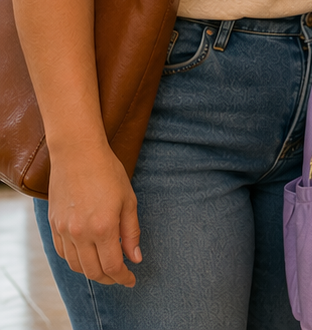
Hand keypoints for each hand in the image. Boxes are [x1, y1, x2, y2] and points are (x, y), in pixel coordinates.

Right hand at [47, 141, 140, 286]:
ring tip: (106, 268)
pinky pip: (63, 253)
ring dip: (91, 272)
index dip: (123, 278)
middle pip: (93, 271)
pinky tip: (87, 256)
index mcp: (103, 228)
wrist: (78, 154)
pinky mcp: (53, 225)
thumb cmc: (108, 173)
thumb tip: (135, 258)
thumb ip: (131, 232)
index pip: (112, 266)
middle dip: (109, 278)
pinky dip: (76, 260)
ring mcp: (64, 231)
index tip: (131, 280)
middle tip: (121, 277)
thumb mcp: (128, 200)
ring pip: (76, 265)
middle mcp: (80, 234)